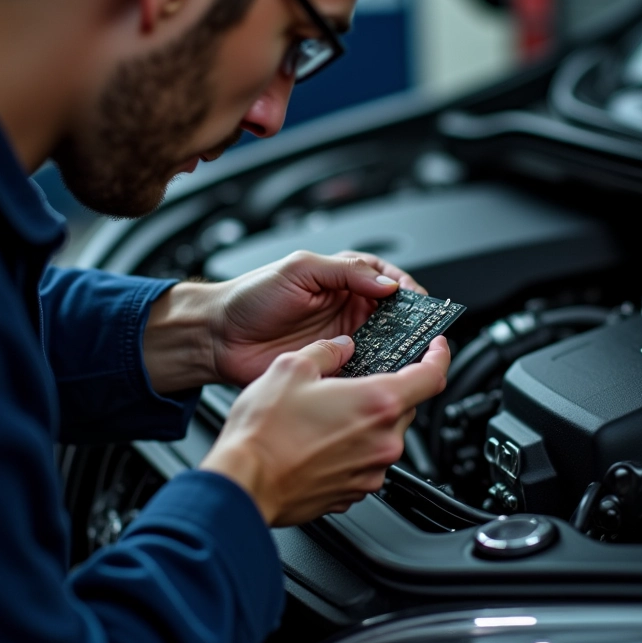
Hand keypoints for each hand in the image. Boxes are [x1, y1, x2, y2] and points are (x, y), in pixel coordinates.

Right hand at [200, 335, 449, 525]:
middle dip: (389, 388)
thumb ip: (326, 351)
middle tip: (358, 379)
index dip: (440, 356)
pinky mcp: (355, 492)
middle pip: (406, 406)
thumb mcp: (292, 368)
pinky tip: (321, 440)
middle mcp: (383, 441)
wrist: (243, 483)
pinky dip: (354, 446)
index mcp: (377, 403)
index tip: (438, 347)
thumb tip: (340, 347)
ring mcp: (371, 471)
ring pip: (385, 434)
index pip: (432, 376)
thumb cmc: (264, 433)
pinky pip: (366, 461)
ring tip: (328, 412)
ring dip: (367, 419)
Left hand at [209, 250, 427, 386]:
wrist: (218, 337)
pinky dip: (375, 370)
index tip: (419, 302)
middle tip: (423, 332)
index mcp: (341, 279)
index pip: (387, 280)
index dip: (406, 290)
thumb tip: (386, 283)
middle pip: (392, 314)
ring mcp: (341, 337)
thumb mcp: (298, 270)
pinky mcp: (331, 364)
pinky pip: (363, 367)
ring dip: (396, 347)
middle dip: (410, 322)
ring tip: (408, 354)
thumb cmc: (250, 298)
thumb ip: (345, 272)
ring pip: (383, 342)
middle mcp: (346, 307)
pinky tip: (382, 372)